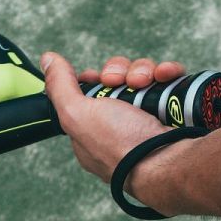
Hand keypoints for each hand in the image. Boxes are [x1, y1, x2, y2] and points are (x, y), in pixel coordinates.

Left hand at [41, 51, 185, 197]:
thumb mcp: (76, 115)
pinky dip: (167, 74)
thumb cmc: (119, 147)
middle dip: (120, 73)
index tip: (99, 78)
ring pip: (143, 77)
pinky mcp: (173, 110)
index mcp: (93, 131)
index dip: (94, 81)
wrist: (167, 161)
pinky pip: (168, 81)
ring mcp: (148, 119)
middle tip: (122, 82)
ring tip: (146, 82)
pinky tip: (165, 76)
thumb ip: (59, 86)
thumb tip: (47, 59)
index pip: (90, 95)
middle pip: (117, 81)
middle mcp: (121, 126)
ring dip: (143, 71)